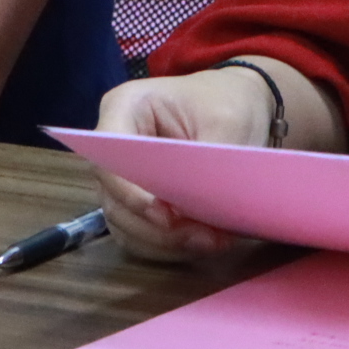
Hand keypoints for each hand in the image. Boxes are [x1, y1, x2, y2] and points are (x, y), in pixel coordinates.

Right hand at [92, 68, 277, 260]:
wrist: (239, 106)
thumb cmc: (227, 102)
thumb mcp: (226, 123)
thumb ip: (206, 163)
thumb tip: (194, 206)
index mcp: (125, 108)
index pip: (109, 154)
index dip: (130, 190)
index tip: (166, 215)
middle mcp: (113, 146)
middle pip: (114, 198)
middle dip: (157, 226)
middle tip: (203, 236)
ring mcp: (122, 178)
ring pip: (126, 224)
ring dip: (166, 242)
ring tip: (213, 241)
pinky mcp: (137, 203)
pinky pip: (141, 235)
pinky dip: (170, 246)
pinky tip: (206, 243)